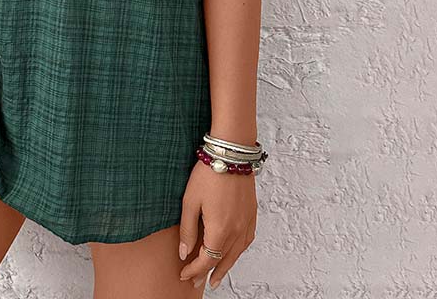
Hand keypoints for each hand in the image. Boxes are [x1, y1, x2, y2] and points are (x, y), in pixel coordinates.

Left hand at [178, 160, 256, 289]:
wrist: (231, 154)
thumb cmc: (208, 173)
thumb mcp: (190, 201)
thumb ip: (187, 229)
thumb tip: (184, 253)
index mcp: (220, 229)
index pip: (206, 260)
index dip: (194, 270)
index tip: (184, 274)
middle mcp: (237, 231)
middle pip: (222, 260)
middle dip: (208, 273)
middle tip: (197, 282)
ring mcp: (247, 223)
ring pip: (236, 254)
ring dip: (225, 267)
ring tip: (215, 277)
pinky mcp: (252, 215)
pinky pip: (246, 241)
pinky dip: (238, 252)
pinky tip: (232, 254)